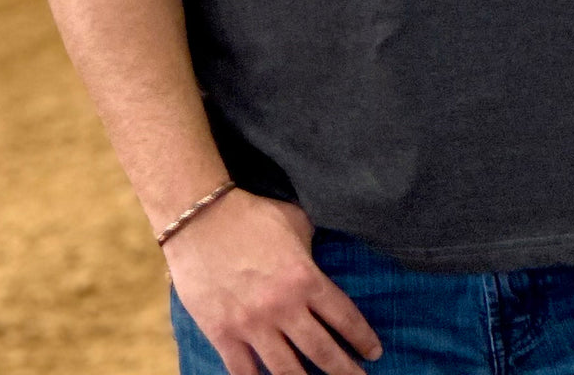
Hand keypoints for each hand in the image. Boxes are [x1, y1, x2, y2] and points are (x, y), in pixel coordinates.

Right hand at [164, 188, 383, 374]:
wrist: (199, 217)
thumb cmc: (250, 214)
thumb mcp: (294, 222)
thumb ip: (310, 248)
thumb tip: (318, 261)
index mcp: (305, 277)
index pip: (344, 316)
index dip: (362, 338)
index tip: (373, 352)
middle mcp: (283, 307)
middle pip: (322, 351)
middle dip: (345, 371)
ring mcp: (252, 324)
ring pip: (287, 371)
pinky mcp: (223, 333)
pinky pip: (244, 372)